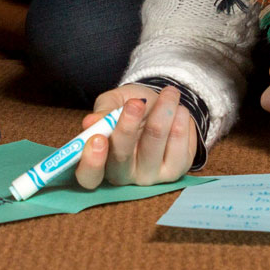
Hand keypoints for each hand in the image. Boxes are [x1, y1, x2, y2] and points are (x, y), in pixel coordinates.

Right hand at [74, 84, 196, 188]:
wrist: (159, 106)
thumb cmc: (128, 106)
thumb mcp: (112, 103)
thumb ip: (103, 112)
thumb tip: (91, 122)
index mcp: (99, 162)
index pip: (89, 176)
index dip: (91, 162)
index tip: (97, 138)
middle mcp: (123, 175)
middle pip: (121, 162)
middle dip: (127, 129)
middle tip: (135, 104)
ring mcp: (150, 176)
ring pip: (153, 147)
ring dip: (162, 113)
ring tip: (168, 93)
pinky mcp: (175, 170)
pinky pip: (179, 146)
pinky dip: (180, 121)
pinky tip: (178, 110)